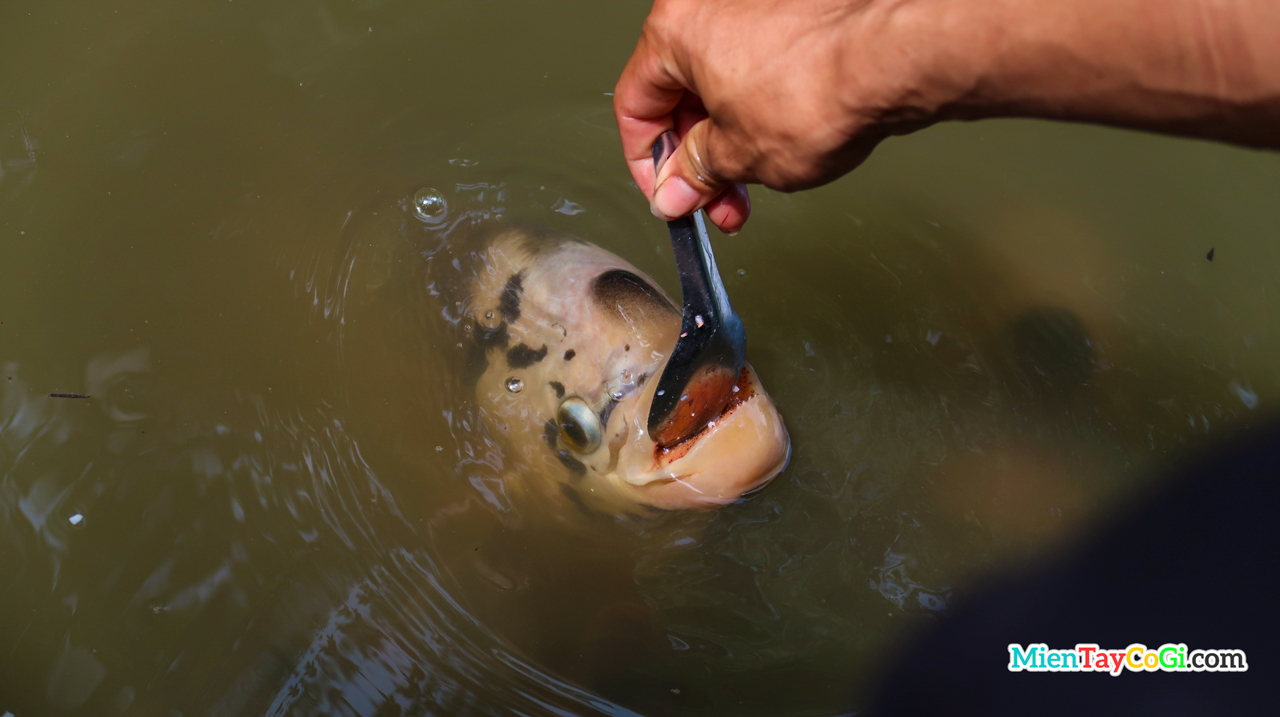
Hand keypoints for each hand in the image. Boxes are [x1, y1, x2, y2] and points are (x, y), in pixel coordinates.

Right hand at [613, 0, 956, 232]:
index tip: (669, 193)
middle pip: (681, 94)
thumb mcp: (737, 156)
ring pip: (723, 84)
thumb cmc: (819, 90)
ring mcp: (757, 4)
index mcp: (675, 29)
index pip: (635, 105)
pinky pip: (760, 69)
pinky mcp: (799, 14)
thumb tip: (675, 190)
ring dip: (732, 143)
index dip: (649, 163)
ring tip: (754, 184)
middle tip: (715, 200)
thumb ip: (694, 174)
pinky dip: (761, 110)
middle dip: (699, 159)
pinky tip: (781, 146)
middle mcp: (711, 4)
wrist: (894, 62)